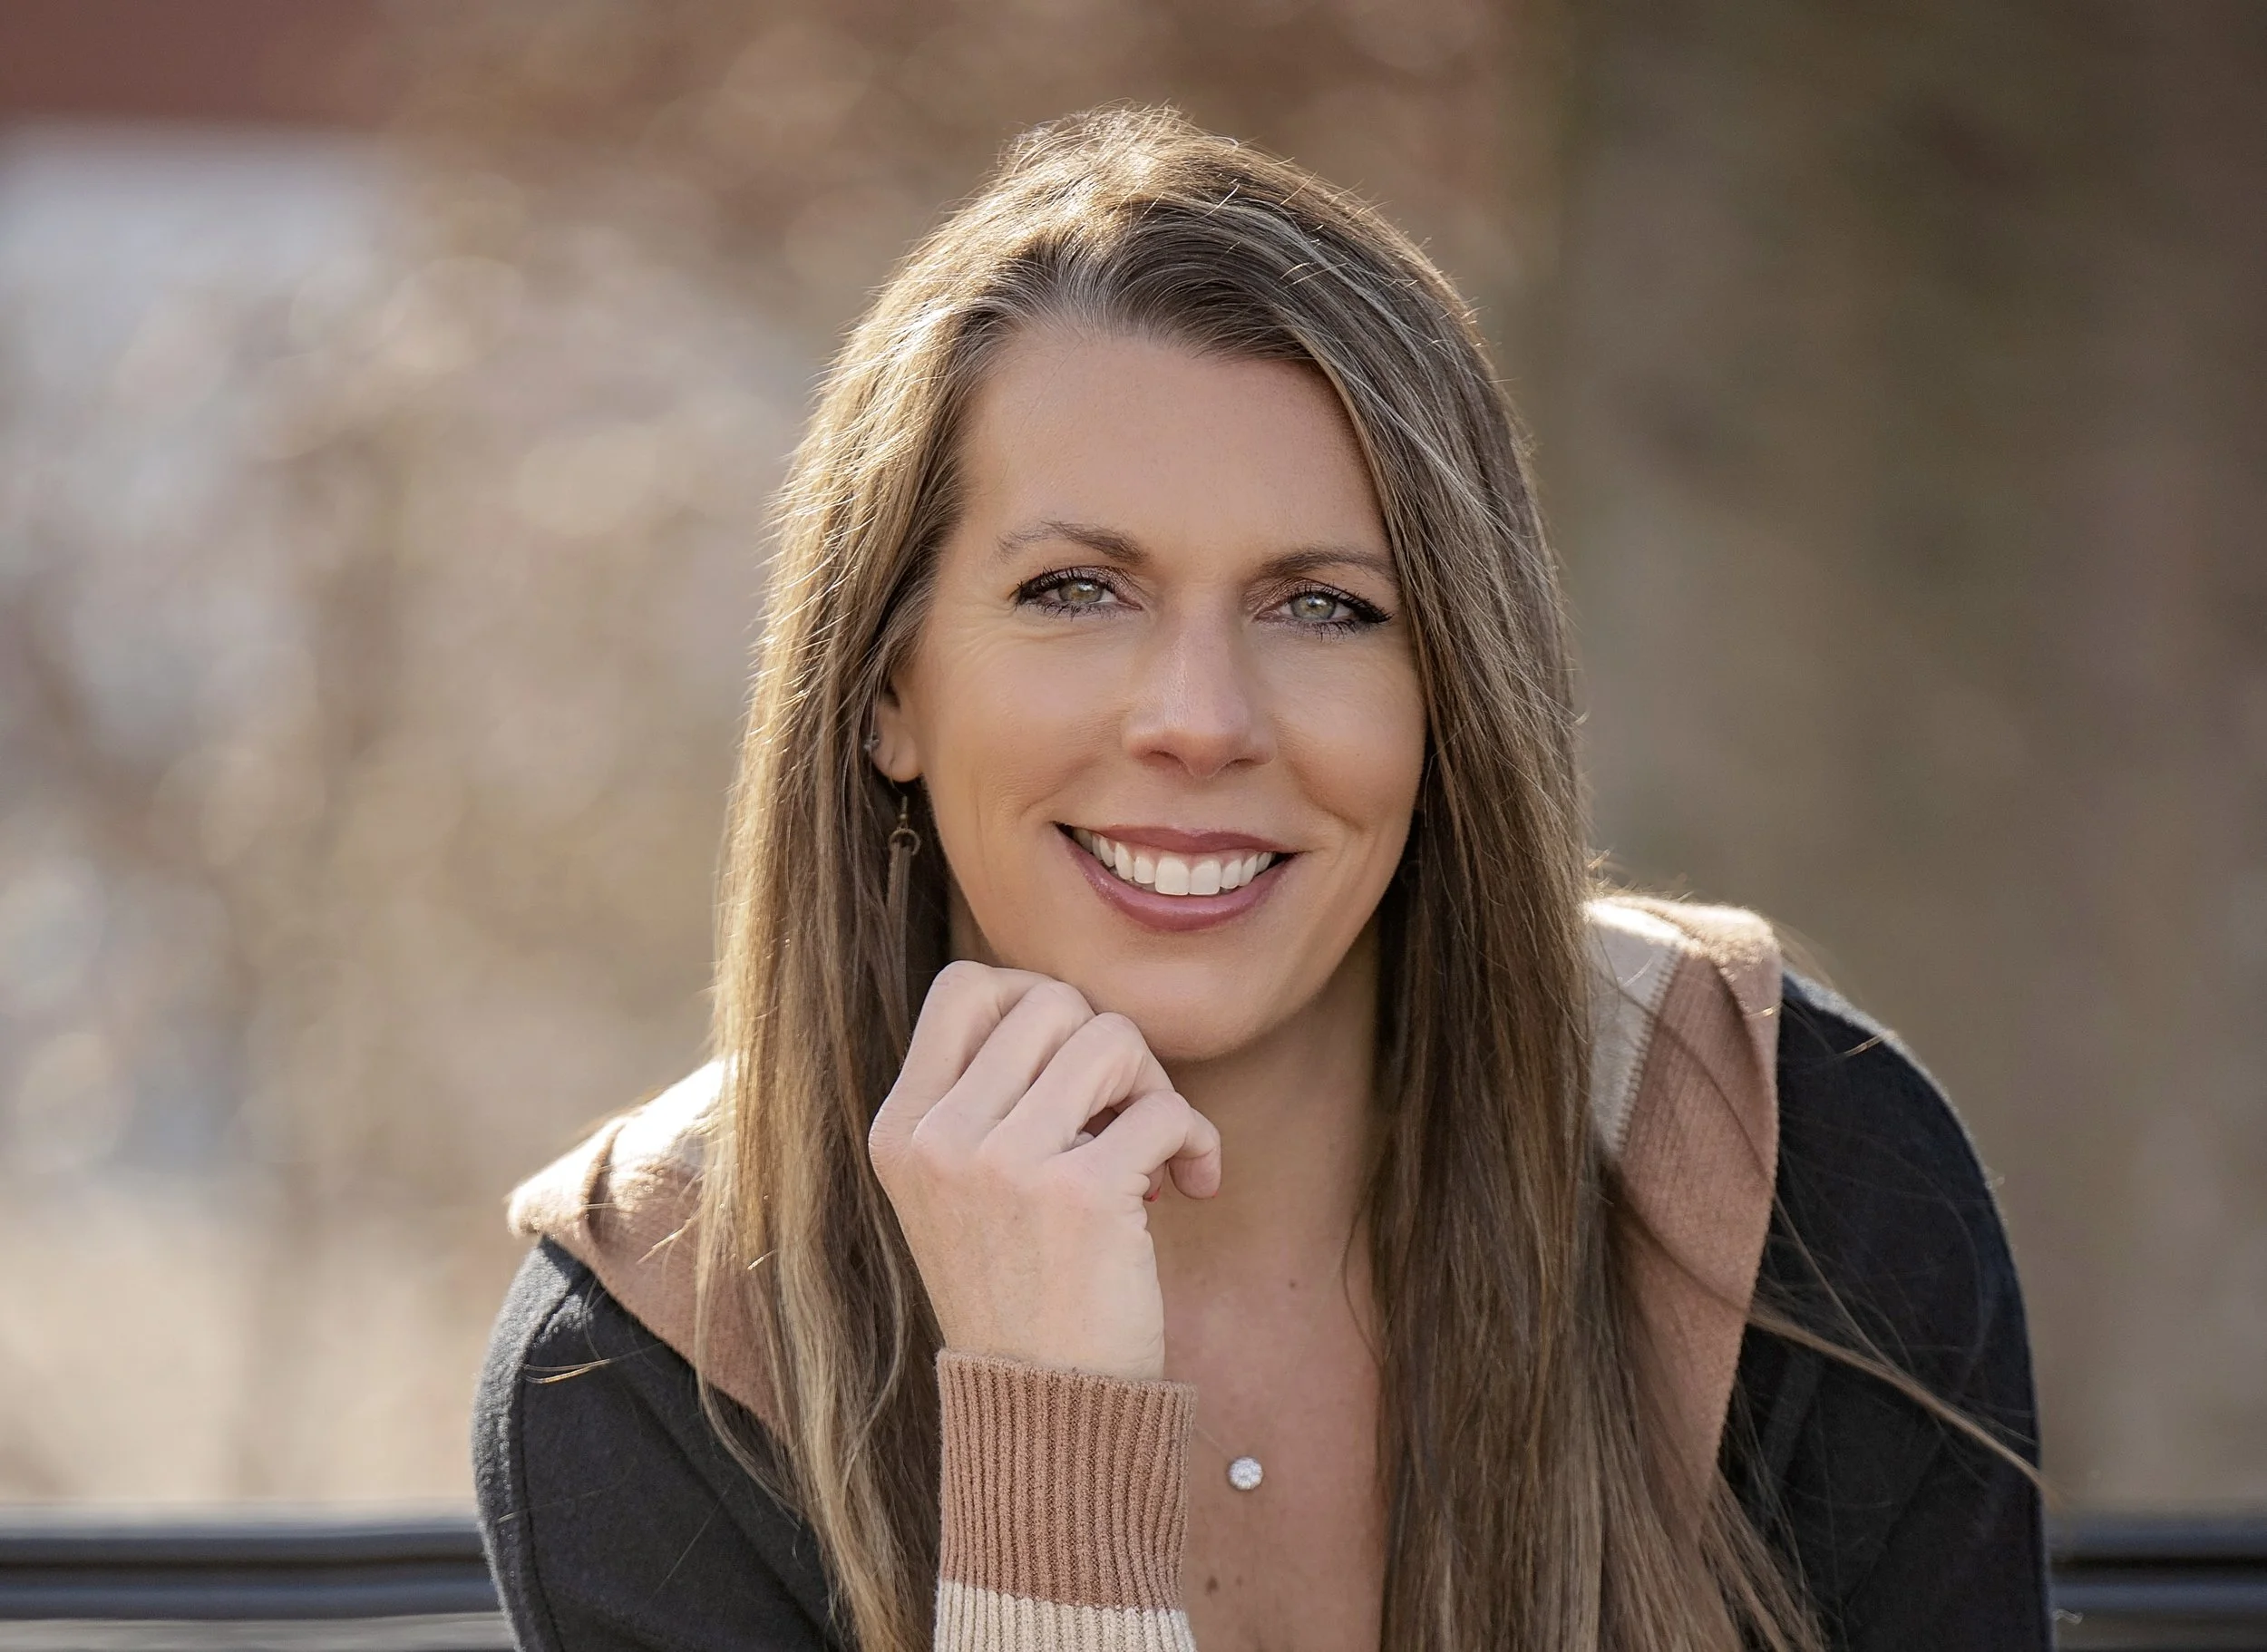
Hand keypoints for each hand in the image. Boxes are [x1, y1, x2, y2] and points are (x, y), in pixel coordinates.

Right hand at [867, 960, 1222, 1381]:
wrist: (1043, 1411)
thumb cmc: (1021, 1291)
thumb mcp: (957, 1189)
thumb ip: (986, 1099)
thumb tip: (1073, 1011)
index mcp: (902, 1128)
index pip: (965, 986)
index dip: (1034, 1000)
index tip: (1068, 1063)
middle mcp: (941, 1137)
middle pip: (1052, 1002)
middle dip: (1107, 1046)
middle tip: (1120, 1114)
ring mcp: (1006, 1164)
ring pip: (1113, 1037)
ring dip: (1153, 1086)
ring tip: (1153, 1147)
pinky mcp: (1082, 1195)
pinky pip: (1167, 1110)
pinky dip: (1197, 1141)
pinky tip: (1191, 1186)